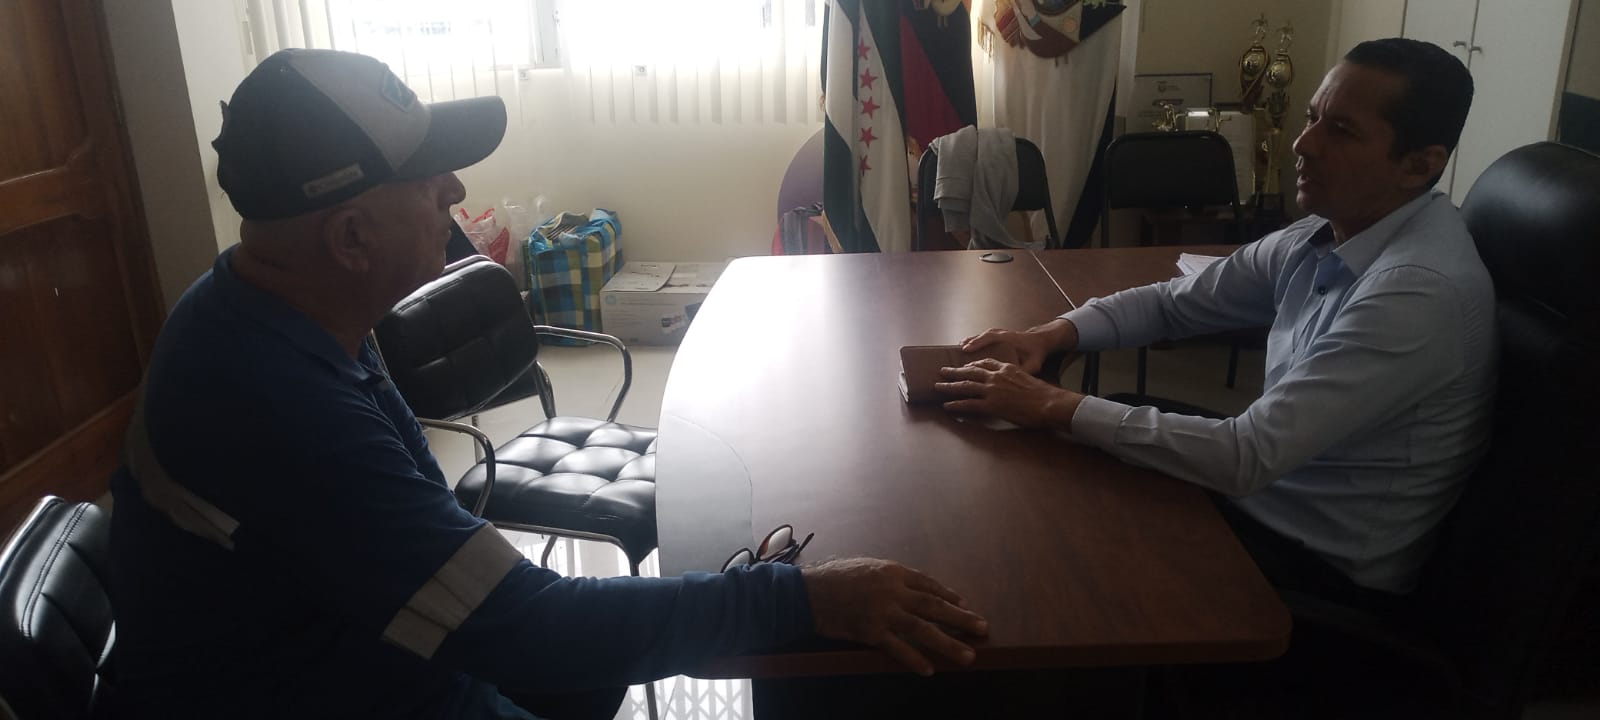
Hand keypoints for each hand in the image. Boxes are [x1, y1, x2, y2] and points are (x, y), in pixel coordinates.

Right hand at [802, 558, 988, 675]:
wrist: (807, 591)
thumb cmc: (835, 577)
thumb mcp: (866, 567)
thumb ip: (890, 578)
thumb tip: (912, 588)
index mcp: (892, 571)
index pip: (928, 584)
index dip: (948, 595)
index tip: (964, 604)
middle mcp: (892, 590)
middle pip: (934, 606)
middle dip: (961, 618)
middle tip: (983, 627)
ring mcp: (882, 612)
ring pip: (923, 629)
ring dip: (948, 643)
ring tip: (968, 655)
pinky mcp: (870, 632)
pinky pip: (897, 648)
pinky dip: (914, 659)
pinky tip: (929, 669)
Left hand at [936, 359, 1083, 428]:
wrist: (1048, 402)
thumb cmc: (1043, 394)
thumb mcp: (1029, 378)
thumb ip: (1017, 378)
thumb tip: (1014, 385)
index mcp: (1007, 368)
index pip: (985, 362)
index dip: (972, 364)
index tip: (965, 365)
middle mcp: (996, 376)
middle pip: (970, 371)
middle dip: (955, 371)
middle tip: (943, 371)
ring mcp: (992, 390)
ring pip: (965, 386)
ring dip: (949, 386)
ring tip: (938, 386)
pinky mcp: (991, 405)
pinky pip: (969, 404)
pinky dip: (956, 404)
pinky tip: (947, 405)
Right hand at [961, 319, 1077, 374]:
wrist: (1041, 341)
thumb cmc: (1036, 353)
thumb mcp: (1034, 364)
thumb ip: (1024, 370)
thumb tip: (1013, 379)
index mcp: (1010, 339)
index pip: (991, 338)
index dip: (978, 343)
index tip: (967, 348)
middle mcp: (1003, 334)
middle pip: (984, 336)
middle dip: (971, 342)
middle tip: (959, 349)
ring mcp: (1000, 333)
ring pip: (983, 334)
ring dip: (972, 339)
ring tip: (960, 345)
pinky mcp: (999, 335)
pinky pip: (984, 335)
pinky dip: (975, 339)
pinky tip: (966, 344)